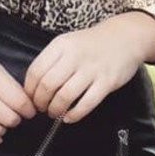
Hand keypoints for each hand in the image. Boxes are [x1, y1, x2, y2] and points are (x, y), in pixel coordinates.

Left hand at [24, 15, 154, 122]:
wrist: (125, 37)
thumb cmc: (91, 44)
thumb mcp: (67, 43)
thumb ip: (51, 61)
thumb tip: (33, 86)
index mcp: (61, 45)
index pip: (36, 71)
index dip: (30, 89)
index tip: (30, 98)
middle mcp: (74, 56)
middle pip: (48, 85)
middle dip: (40, 102)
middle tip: (41, 108)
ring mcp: (92, 69)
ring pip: (65, 96)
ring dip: (55, 110)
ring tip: (54, 113)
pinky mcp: (107, 82)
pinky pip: (86, 103)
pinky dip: (74, 114)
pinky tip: (69, 117)